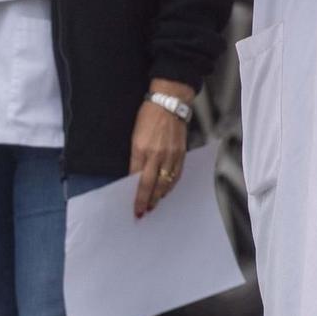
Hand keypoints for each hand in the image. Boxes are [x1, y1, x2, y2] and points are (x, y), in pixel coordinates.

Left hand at [130, 88, 191, 217]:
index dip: (137, 196)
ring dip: (159, 196)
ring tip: (153, 205)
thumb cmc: (148, 116)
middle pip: (152, 185)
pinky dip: (171, 185)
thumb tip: (134, 176)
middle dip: (147, 201)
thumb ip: (136, 158)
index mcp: (142, 150)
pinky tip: (166, 191)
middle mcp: (157, 154)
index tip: (135, 208)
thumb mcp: (134, 136)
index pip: (138, 180)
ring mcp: (171, 155)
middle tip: (143, 213)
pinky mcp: (182, 153)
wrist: (170, 103)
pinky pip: (177, 174)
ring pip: (166, 183)